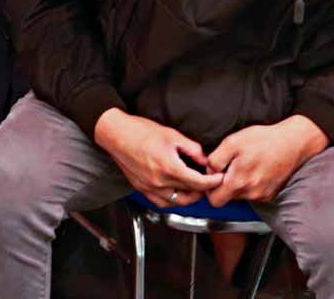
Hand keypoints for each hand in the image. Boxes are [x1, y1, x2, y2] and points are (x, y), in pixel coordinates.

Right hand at [93, 109, 222, 207]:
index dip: (213, 181)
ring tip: (193, 187)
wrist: (115, 133)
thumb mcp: (171, 134)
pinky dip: (172, 200)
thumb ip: (192, 149)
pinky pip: (161, 202)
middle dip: (203, 189)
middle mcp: (159, 181)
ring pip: (177, 202)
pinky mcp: (141, 188)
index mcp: (169, 167)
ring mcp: (149, 187)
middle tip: (208, 181)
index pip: (199, 183)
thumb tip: (204, 159)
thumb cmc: (139, 131)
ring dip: (189, 197)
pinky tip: (175, 191)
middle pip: (191, 194)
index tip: (219, 178)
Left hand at [205, 116, 327, 205]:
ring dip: (237, 184)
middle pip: (226, 198)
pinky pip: (252, 194)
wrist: (293, 142)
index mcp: (239, 182)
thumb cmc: (264, 140)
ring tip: (242, 165)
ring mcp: (263, 195)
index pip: (214, 200)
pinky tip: (253, 169)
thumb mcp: (232, 142)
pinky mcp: (271, 194)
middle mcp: (251, 193)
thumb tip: (209, 171)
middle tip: (226, 168)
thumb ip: (215, 160)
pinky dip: (249, 184)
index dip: (208, 188)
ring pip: (239, 195)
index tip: (212, 175)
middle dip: (222, 185)